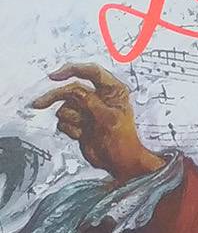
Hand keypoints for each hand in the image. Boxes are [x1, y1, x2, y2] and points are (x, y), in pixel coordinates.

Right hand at [29, 64, 163, 183]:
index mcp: (114, 91)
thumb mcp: (108, 118)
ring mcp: (87, 109)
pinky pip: (63, 121)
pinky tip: (82, 135)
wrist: (118, 162)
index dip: (72, 70)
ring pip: (65, 106)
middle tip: (39, 104)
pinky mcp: (78, 122)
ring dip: (72, 120)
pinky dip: (70, 129)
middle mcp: (99, 97)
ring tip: (86, 129)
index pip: (92, 71)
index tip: (54, 76)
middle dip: (55, 97)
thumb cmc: (122, 141)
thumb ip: (90, 101)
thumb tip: (73, 90)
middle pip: (71, 89)